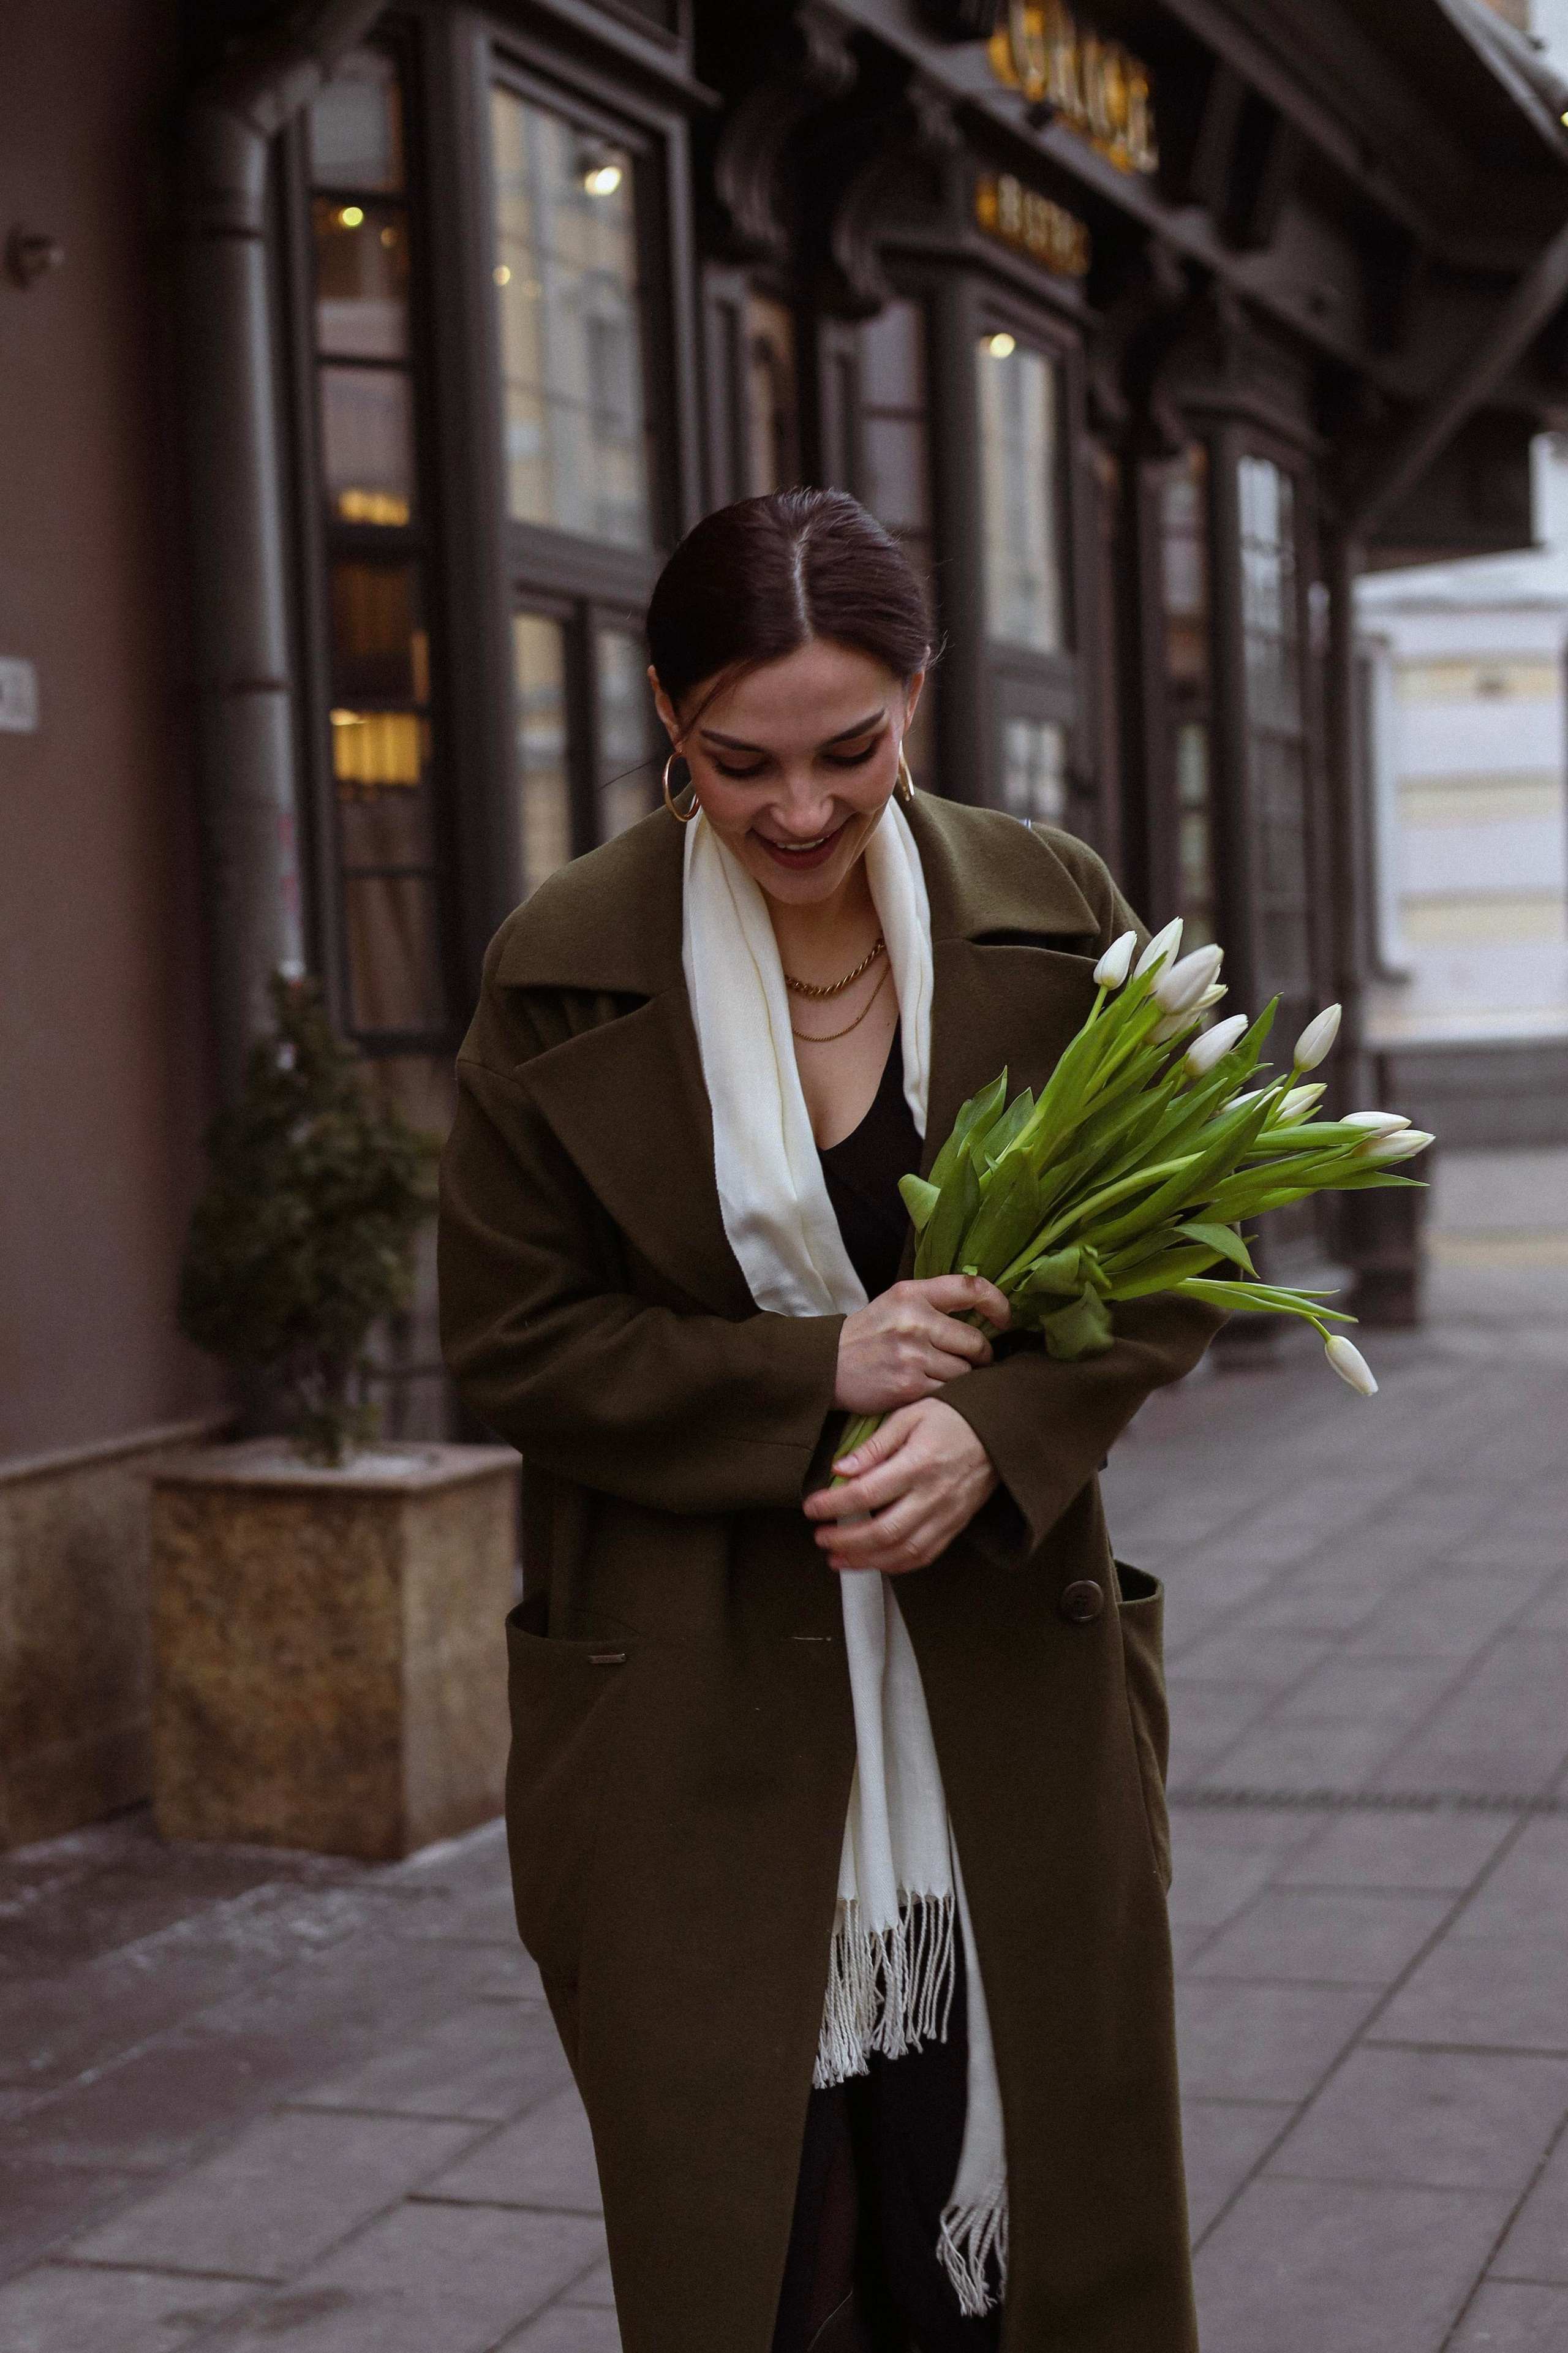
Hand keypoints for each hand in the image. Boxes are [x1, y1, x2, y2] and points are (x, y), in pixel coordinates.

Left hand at [803, 1398, 998, 1574]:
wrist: (1001, 1431)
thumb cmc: (952, 1417)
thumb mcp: (911, 1415)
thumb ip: (875, 1445)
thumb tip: (841, 1469)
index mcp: (919, 1463)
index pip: (867, 1493)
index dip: (834, 1504)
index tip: (811, 1507)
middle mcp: (934, 1495)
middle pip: (884, 1531)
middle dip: (845, 1540)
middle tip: (820, 1538)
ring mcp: (947, 1515)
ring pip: (903, 1552)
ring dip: (866, 1561)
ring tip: (837, 1558)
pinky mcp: (956, 1526)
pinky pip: (924, 1556)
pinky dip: (895, 1564)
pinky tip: (873, 1561)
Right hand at [832, 1276, 1009, 1414]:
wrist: (827, 1366)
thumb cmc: (867, 1335)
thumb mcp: (895, 1303)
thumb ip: (933, 1302)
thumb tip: (984, 1308)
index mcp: (912, 1294)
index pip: (971, 1287)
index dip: (998, 1303)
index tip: (1006, 1319)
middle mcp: (915, 1321)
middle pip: (975, 1341)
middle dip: (981, 1355)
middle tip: (973, 1361)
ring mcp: (913, 1355)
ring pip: (965, 1371)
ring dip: (964, 1378)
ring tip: (947, 1377)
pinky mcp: (909, 1385)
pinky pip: (949, 1392)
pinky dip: (948, 1395)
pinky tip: (935, 1391)